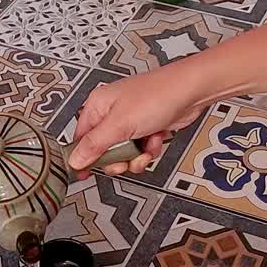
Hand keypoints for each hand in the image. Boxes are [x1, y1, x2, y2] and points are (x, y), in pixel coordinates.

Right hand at [67, 66, 206, 177]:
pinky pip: (140, 150)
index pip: (81, 138)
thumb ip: (95, 145)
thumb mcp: (120, 124)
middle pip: (103, 150)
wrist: (191, 92)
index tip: (86, 174)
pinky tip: (155, 140)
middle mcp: (112, 113)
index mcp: (98, 106)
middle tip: (124, 160)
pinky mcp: (146, 128)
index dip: (84, 158)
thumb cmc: (157, 95)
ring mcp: (130, 121)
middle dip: (117, 159)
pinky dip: (149, 150)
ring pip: (124, 154)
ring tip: (144, 149)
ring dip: (136, 157)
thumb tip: (75, 160)